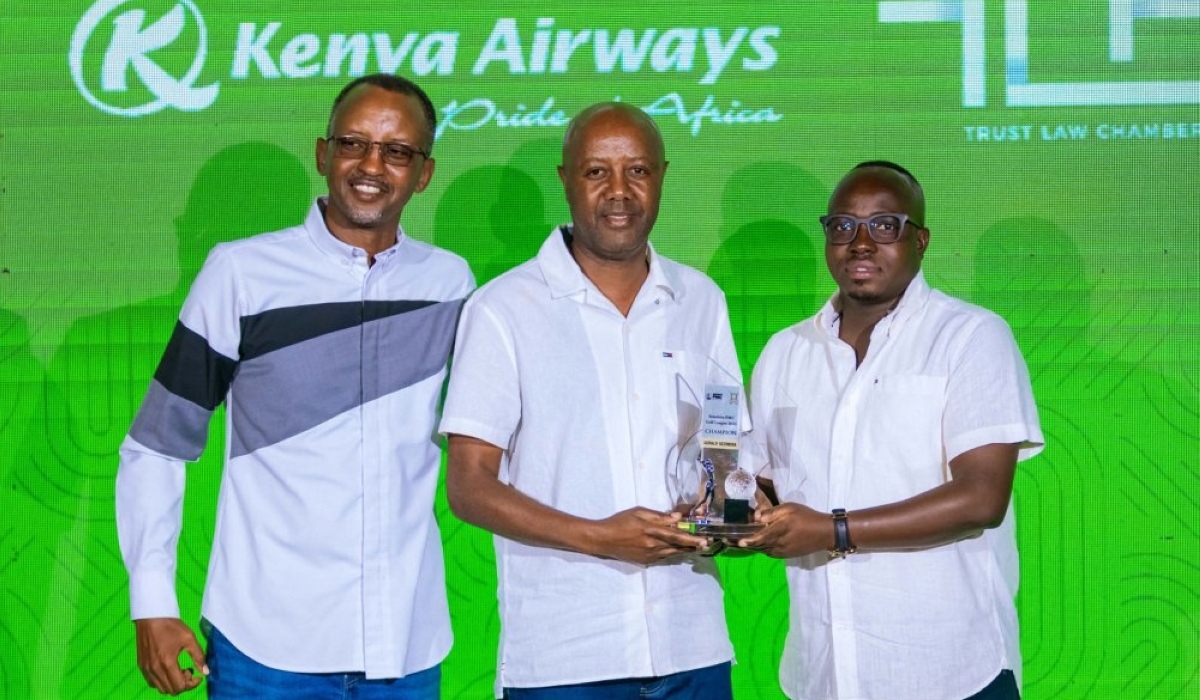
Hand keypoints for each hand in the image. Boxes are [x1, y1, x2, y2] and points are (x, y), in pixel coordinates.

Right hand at [134, 618, 207, 694]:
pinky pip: (152, 682)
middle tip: (189, 670)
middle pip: (171, 690)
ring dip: (172, 683)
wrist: (151, 616)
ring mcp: (146, 668)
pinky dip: (162, 681)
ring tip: (179, 670)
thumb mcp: (189, 638)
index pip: (180, 686)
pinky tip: (169, 669)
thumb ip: (199, 656)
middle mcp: (154, 668)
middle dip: (184, 684)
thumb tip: (206, 672)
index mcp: (167, 662)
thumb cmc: (171, 625)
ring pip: (161, 688)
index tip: (198, 676)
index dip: (192, 684)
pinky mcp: (141, 665)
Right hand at [590, 507, 709, 564]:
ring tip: (696, 548)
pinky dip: (672, 553)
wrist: (603, 539)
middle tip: (705, 544)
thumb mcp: (638, 512)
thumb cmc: (620, 521)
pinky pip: (663, 557)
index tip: (704, 539)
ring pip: (672, 553)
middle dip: (693, 545)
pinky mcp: (646, 562)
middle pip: (677, 546)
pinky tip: (677, 551)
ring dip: (685, 550)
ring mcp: (649, 555)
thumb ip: (659, 515)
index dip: (691, 538)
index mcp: (651, 529)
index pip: (676, 534)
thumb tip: (677, 517)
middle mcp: (653, 544)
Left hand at [738, 502, 829, 557]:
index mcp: (779, 532)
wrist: (824, 533)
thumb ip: (772, 513)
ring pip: (761, 550)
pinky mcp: (785, 555)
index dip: (747, 541)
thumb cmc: (806, 517)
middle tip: (725, 541)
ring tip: (734, 543)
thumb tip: (757, 517)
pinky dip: (759, 549)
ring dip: (748, 547)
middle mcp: (778, 545)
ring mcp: (782, 552)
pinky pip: (769, 552)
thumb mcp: (790, 508)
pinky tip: (753, 545)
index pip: (760, 538)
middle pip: (756, 546)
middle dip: (740, 544)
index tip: (737, 542)